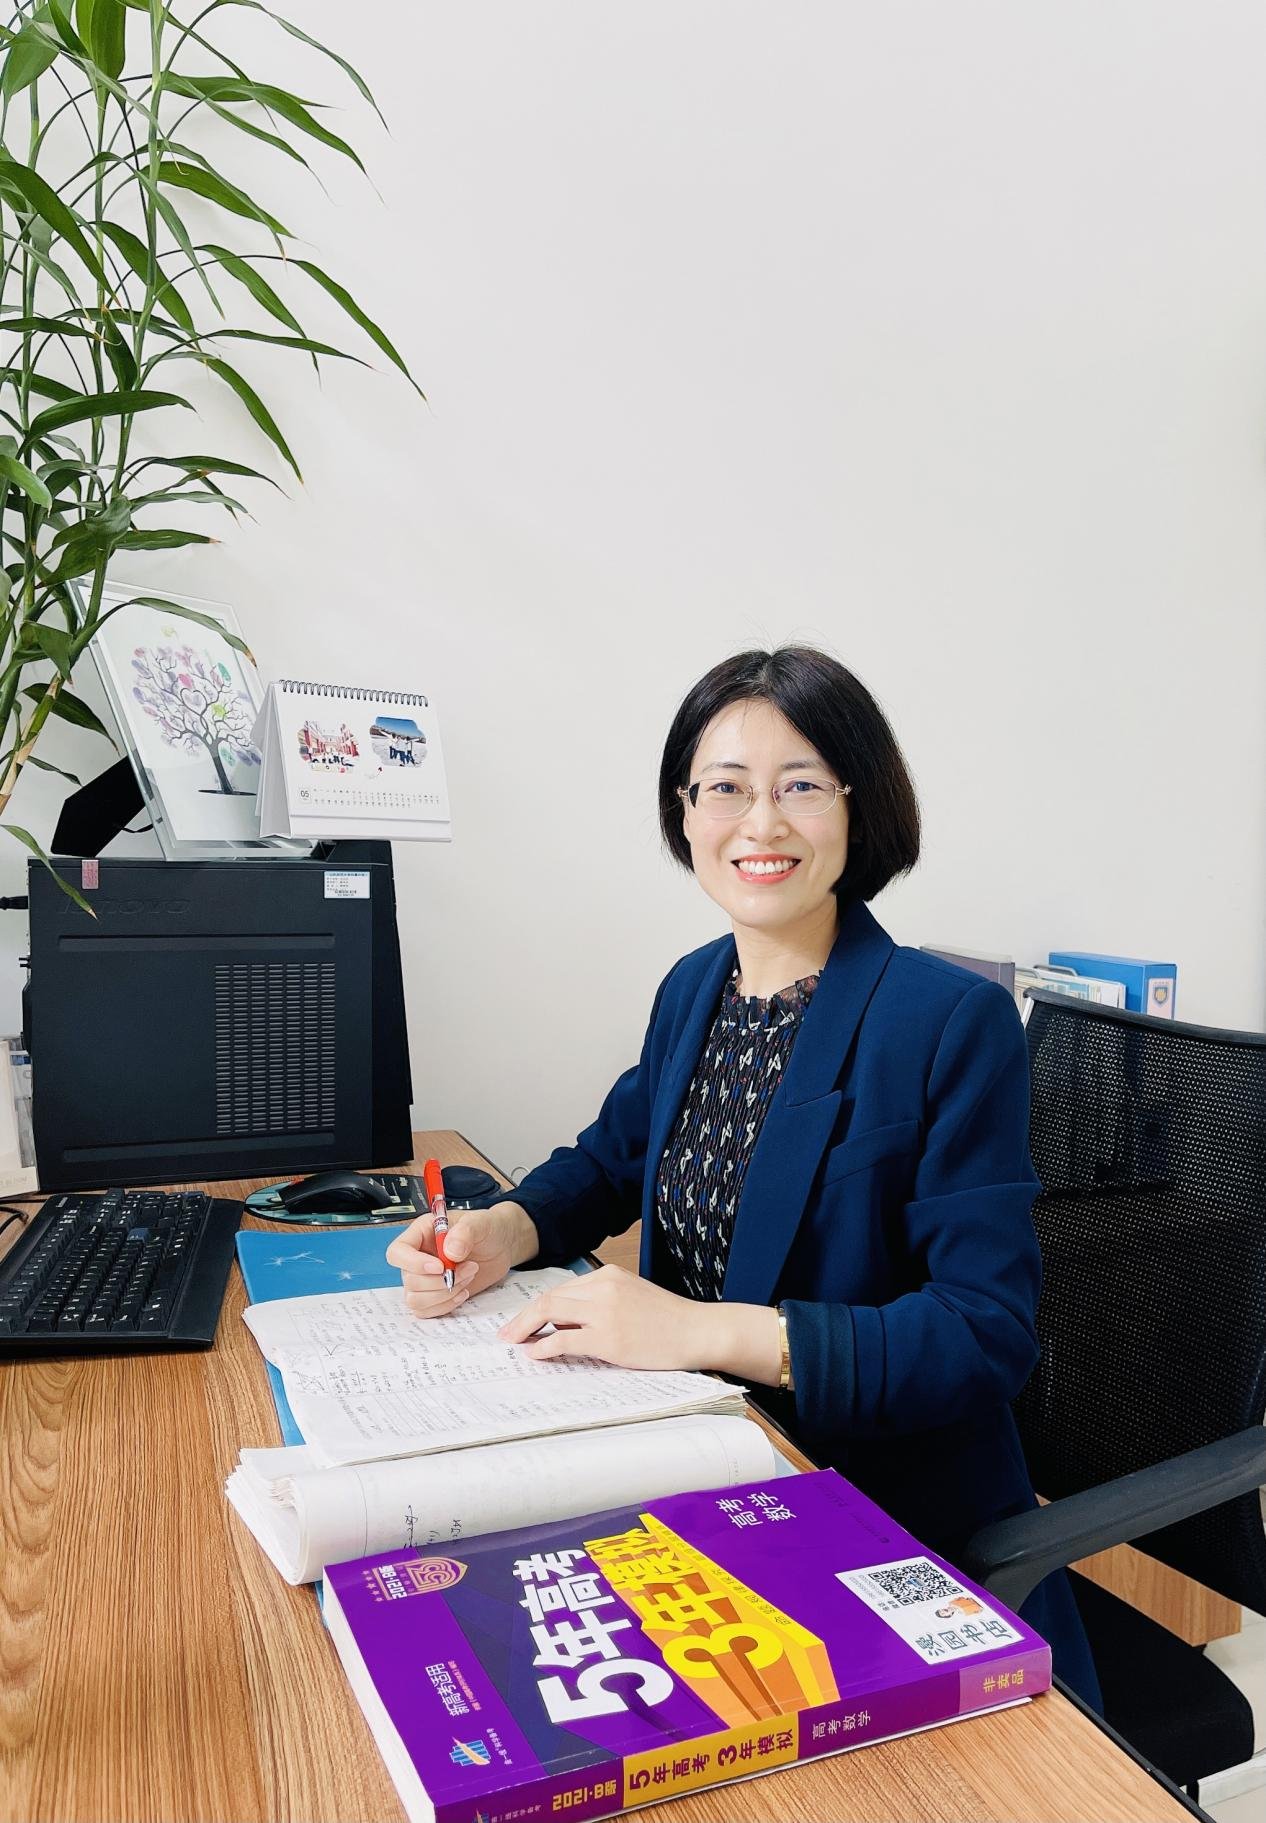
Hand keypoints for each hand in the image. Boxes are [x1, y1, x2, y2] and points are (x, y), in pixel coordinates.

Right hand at [386, 1200, 537, 1318]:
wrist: (501, 1246)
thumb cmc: (487, 1228)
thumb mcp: (480, 1222)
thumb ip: (465, 1232)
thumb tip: (450, 1252)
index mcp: (421, 1234)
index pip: (397, 1252)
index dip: (413, 1263)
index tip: (440, 1266)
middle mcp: (417, 1257)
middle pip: (409, 1280)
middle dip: (441, 1281)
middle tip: (470, 1267)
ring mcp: (424, 1278)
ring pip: (416, 1300)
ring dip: (444, 1294)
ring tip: (468, 1277)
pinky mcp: (435, 1295)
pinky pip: (426, 1311)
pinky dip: (446, 1305)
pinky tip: (464, 1292)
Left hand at [496, 1264, 711, 1370]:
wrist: (697, 1330)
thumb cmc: (668, 1319)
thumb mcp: (631, 1296)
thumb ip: (600, 1301)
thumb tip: (564, 1322)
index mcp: (608, 1274)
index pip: (562, 1289)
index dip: (538, 1306)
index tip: (522, 1319)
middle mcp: (603, 1288)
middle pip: (550, 1298)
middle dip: (523, 1317)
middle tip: (507, 1333)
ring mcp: (604, 1312)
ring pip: (550, 1313)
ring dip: (525, 1328)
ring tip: (514, 1342)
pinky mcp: (608, 1339)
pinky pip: (563, 1340)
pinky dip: (543, 1346)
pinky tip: (534, 1353)